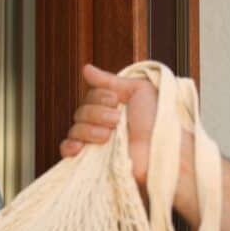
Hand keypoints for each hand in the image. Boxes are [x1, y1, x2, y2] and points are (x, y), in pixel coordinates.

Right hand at [60, 64, 156, 184]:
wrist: (161, 149)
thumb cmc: (157, 120)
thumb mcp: (139, 90)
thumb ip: (111, 81)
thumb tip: (87, 69)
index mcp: (113, 108)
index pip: (89, 97)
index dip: (99, 97)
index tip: (115, 100)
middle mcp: (103, 125)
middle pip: (80, 112)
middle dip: (97, 113)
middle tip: (116, 119)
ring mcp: (97, 143)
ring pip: (75, 129)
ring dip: (90, 129)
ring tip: (109, 135)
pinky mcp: (93, 161)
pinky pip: (68, 151)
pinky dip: (69, 146)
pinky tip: (79, 146)